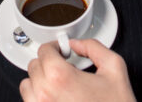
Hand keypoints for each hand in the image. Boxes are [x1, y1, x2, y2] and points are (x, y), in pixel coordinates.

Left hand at [20, 40, 135, 101]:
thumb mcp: (114, 68)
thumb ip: (94, 47)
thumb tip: (77, 44)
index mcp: (61, 77)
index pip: (44, 51)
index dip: (55, 47)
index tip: (62, 51)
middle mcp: (46, 95)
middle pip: (34, 66)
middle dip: (49, 63)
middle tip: (64, 67)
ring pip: (27, 85)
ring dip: (40, 80)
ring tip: (58, 83)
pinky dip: (38, 97)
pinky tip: (55, 97)